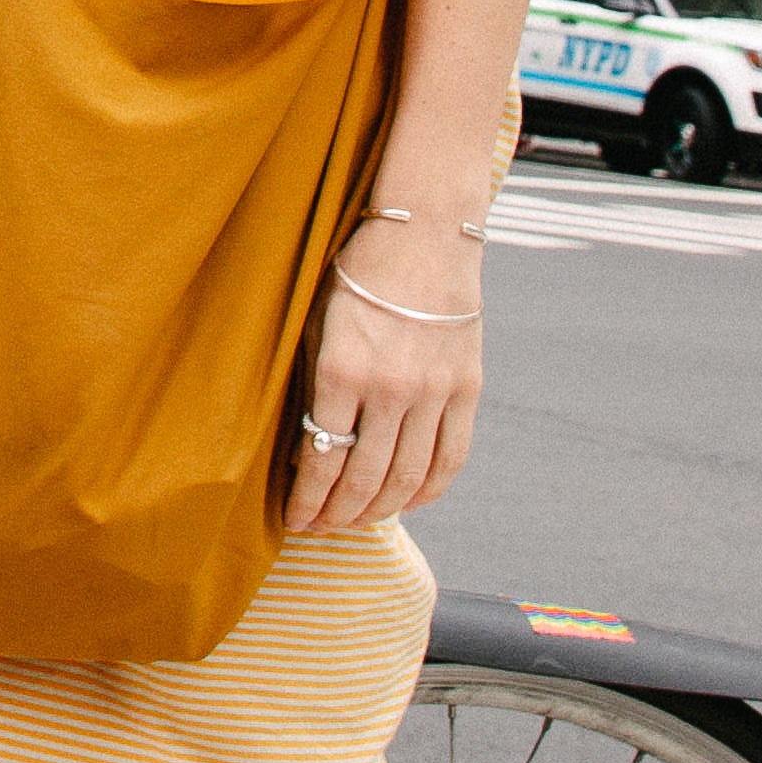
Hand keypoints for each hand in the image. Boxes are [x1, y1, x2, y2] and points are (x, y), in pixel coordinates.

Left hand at [284, 197, 489, 536]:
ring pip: (406, 479)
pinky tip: (404, 503)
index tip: (294, 521)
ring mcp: (434, 391)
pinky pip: (450, 459)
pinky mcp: (467, 388)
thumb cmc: (356, 275)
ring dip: (376, 511)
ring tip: (353, 522)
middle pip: (364, 480)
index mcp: (342, 371)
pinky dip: (427, 491)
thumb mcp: (316, 325)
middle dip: (336, 515)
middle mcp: (390, 388)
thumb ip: (313, 390)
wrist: (424, 233)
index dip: (306, 501)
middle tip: (320, 529)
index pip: (321, 460)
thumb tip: (306, 454)